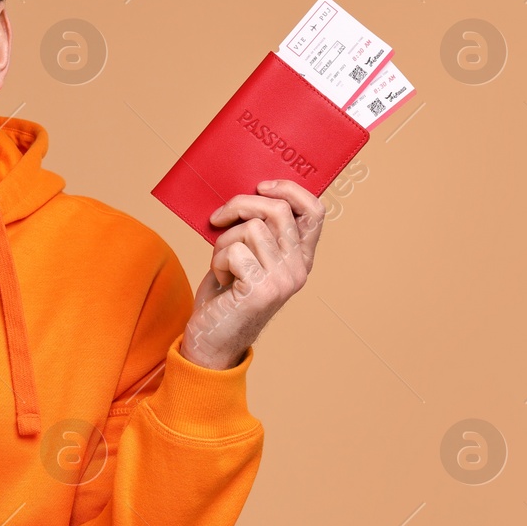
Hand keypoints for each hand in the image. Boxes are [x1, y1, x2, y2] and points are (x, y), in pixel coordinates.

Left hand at [180, 178, 324, 368]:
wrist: (212, 339)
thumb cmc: (226, 294)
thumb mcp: (248, 256)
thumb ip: (259, 230)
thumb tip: (250, 193)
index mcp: (300, 257)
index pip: (314, 211)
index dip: (289, 190)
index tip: (261, 186)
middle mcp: (298, 268)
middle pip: (277, 210)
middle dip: (240, 205)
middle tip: (219, 218)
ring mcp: (283, 279)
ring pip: (251, 228)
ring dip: (224, 241)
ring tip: (223, 263)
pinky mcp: (262, 289)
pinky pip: (234, 251)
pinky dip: (218, 261)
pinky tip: (223, 280)